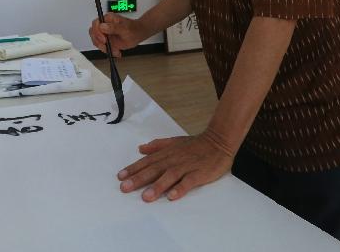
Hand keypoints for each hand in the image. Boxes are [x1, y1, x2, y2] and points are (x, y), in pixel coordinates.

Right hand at [88, 13, 144, 57]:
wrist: (138, 34)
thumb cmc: (134, 29)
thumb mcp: (125, 28)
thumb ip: (114, 27)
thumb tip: (103, 26)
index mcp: (108, 18)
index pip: (96, 24)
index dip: (97, 32)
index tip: (104, 40)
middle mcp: (104, 25)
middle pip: (93, 33)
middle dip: (99, 42)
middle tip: (107, 47)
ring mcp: (104, 33)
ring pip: (96, 41)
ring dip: (104, 48)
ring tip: (115, 50)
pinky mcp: (106, 40)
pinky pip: (102, 47)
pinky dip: (109, 51)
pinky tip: (116, 51)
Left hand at [116, 131, 234, 201]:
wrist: (219, 142)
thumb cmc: (195, 145)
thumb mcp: (174, 141)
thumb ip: (157, 145)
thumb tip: (141, 148)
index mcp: (167, 153)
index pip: (147, 161)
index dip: (133, 169)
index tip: (120, 177)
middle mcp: (174, 159)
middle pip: (154, 169)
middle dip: (139, 178)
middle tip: (125, 188)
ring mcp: (186, 166)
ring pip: (169, 176)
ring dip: (157, 186)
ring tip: (145, 197)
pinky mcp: (199, 173)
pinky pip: (188, 182)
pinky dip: (180, 188)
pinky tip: (172, 197)